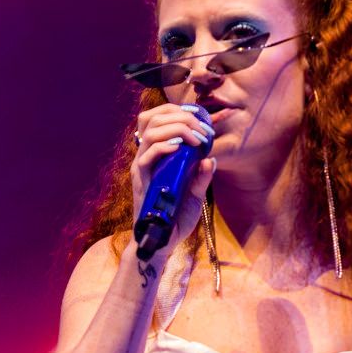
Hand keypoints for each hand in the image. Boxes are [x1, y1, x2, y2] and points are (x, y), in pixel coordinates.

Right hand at [130, 103, 216, 257]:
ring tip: (196, 139)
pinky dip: (164, 146)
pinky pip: (147, 154)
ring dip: (177, 128)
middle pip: (153, 117)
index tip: (201, 119)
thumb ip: (203, 176)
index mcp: (156, 153)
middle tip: (203, 131)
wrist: (163, 241)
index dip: (177, 111)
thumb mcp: (196, 194)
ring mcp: (141, 165)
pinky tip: (180, 148)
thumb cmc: (176, 218)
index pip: (158, 118)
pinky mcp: (140, 178)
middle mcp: (145, 155)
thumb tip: (211, 158)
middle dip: (181, 117)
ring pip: (150, 130)